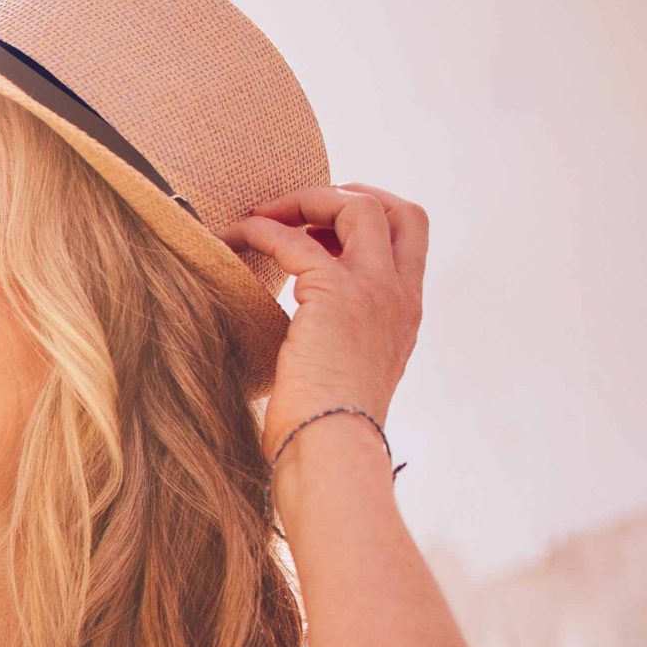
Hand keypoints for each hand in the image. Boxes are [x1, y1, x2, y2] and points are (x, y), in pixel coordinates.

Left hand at [221, 183, 426, 462]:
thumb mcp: (347, 372)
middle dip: (347, 195)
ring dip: (305, 202)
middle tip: (297, 208)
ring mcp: (375, 291)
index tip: (323, 227)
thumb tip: (305, 329)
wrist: (329, 450)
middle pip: (396, 211)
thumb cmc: (325, 428)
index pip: (409, 237)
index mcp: (405, 312)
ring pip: (357, 208)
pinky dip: (263, 229)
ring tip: (261, 216)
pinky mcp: (336, 295)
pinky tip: (237, 237)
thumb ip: (342, 337)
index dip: (370, 217)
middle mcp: (399, 295)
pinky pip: (297, 240)